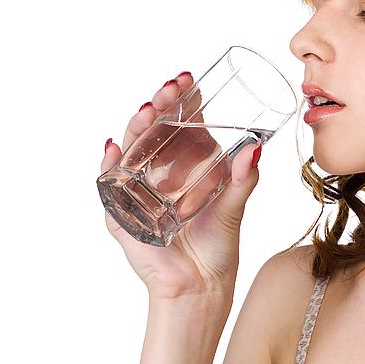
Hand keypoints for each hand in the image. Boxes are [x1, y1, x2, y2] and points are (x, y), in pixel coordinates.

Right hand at [100, 72, 260, 302]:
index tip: (189, 79)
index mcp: (188, 161)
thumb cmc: (219, 244)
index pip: (181, 121)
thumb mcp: (235, 206)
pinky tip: (114, 149)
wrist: (201, 284)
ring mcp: (138, 187)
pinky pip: (109, 184)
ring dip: (137, 127)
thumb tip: (256, 147)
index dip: (183, 98)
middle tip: (170, 90)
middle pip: (155, 128)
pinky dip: (108, 165)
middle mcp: (160, 169)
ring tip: (148, 111)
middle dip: (161, 104)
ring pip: (132, 148)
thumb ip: (244, 178)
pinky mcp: (122, 211)